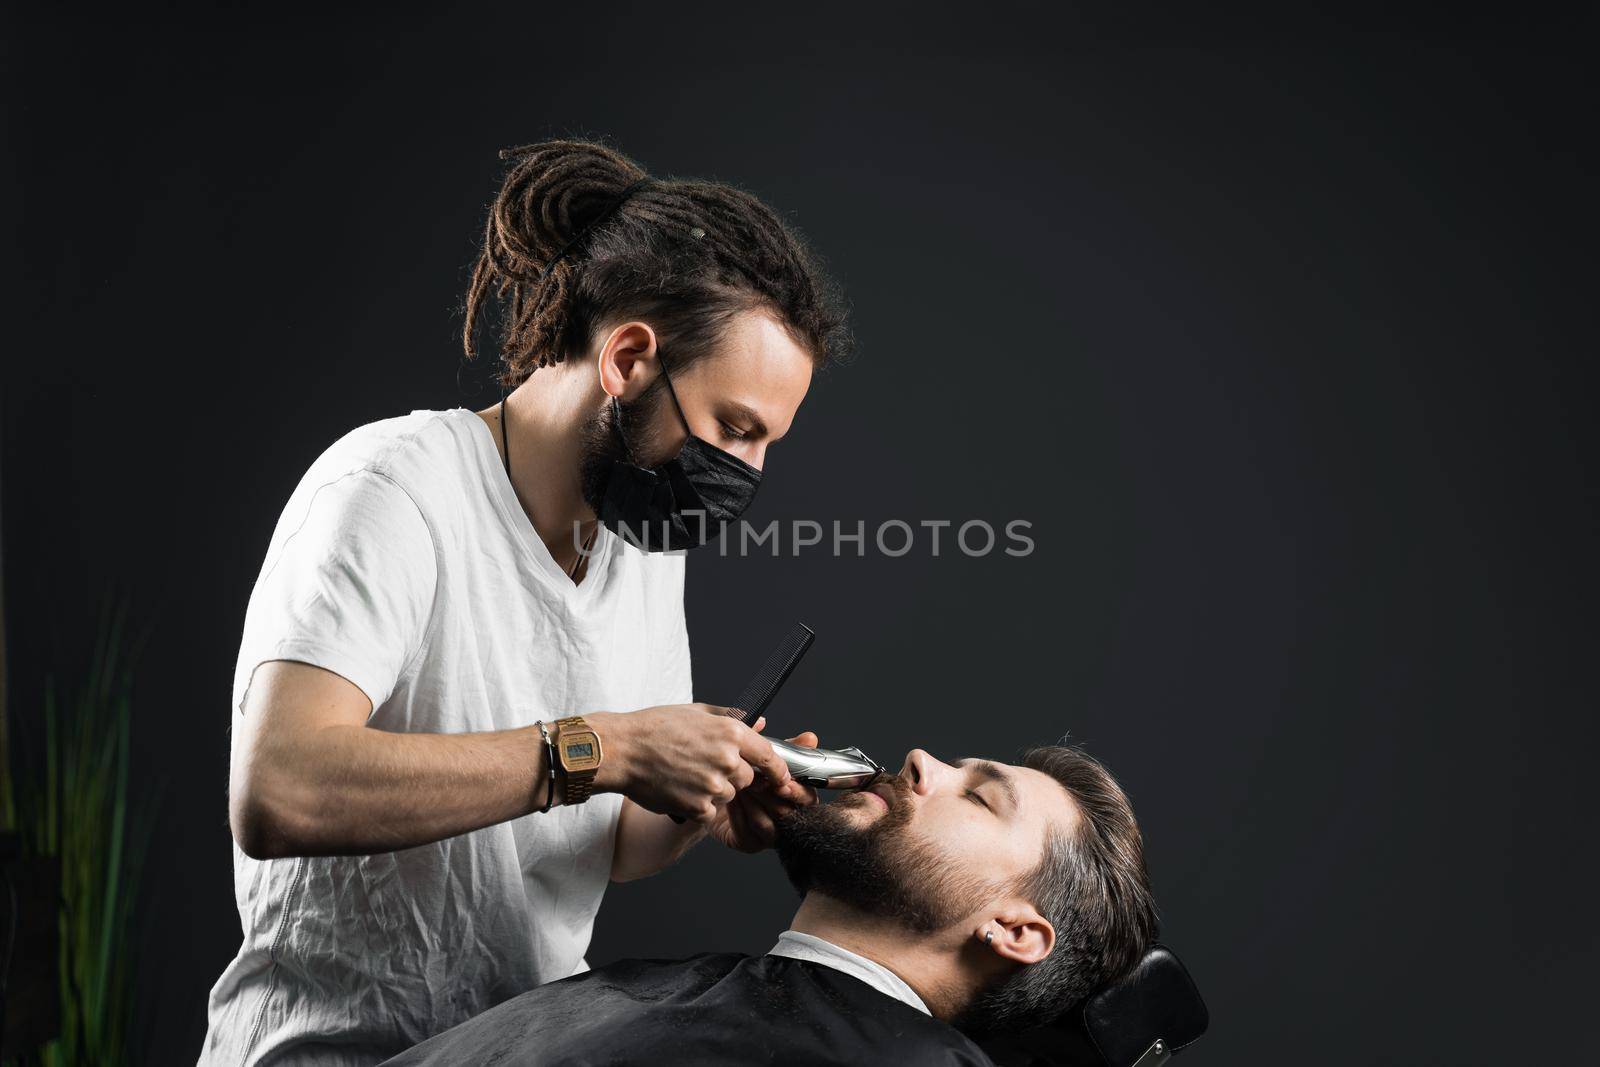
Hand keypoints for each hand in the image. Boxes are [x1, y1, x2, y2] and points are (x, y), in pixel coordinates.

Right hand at [587, 704, 794, 822]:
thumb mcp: (697, 712)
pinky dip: (698, 806)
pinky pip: (710, 812)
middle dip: (732, 776)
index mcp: (731, 733)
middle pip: (748, 778)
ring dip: (714, 791)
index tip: (778, 776)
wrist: (622, 750)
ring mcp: (713, 786)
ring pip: (729, 796)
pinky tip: (680, 789)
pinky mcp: (698, 807)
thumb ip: (732, 718)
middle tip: (704, 766)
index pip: (769, 755)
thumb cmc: (655, 727)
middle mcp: (727, 760)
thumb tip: (759, 723)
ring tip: (686, 775)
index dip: (776, 768)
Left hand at [706, 727, 819, 852]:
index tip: (784, 782)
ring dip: (752, 802)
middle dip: (769, 794)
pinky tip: (730, 798)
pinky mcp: (750, 844)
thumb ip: (788, 746)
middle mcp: (788, 820)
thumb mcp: (765, 755)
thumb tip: (810, 738)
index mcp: (798, 798)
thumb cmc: (744, 773)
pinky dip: (738, 813)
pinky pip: (747, 832)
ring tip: (739, 785)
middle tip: (754, 778)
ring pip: (767, 823)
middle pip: (787, 813)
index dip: (797, 792)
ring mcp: (770, 835)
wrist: (712, 791)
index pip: (808, 799)